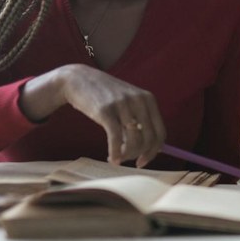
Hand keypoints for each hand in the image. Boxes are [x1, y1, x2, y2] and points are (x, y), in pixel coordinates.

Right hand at [21, 65, 166, 166]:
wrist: (79, 80)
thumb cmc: (105, 95)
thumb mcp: (129, 101)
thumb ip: (140, 120)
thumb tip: (152, 150)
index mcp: (148, 98)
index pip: (160, 132)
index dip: (154, 151)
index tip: (143, 161)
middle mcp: (138, 100)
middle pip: (149, 139)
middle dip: (139, 155)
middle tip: (127, 160)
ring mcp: (122, 105)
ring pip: (134, 141)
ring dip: (126, 155)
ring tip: (117, 157)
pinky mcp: (105, 111)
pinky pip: (115, 138)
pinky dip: (115, 153)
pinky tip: (112, 159)